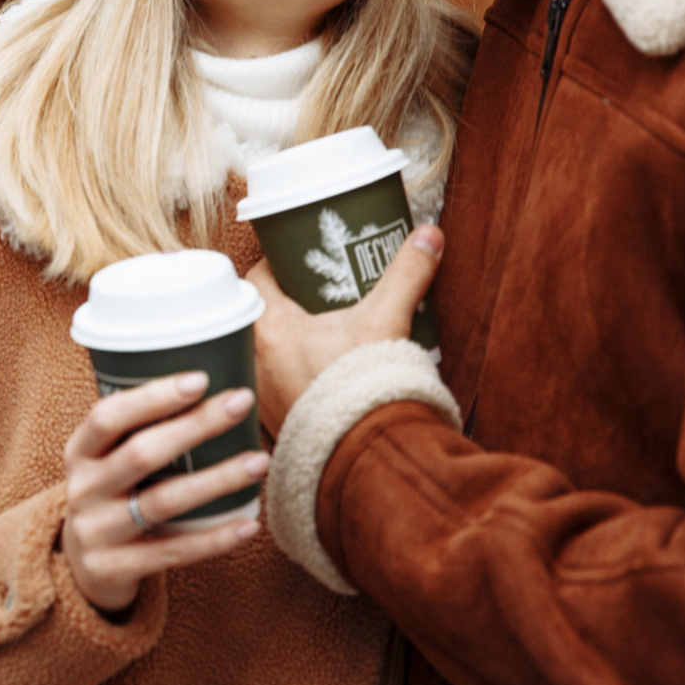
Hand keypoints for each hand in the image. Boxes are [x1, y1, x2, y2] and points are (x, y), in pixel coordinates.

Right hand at [61, 373, 267, 613]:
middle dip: (196, 426)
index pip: (108, 416)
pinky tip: (250, 523)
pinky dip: (215, 538)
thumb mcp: (107, 460)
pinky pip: (174, 551)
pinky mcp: (115, 569)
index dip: (152, 396)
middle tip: (241, 403)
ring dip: (217, 479)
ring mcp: (96, 532)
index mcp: (79, 452)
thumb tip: (212, 376)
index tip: (201, 379)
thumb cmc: (113, 495)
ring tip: (259, 461)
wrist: (82, 568)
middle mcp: (82, 489)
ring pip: (164, 502)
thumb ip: (141, 429)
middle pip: (142, 453)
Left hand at [249, 225, 442, 433]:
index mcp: (271, 329)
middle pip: (255, 316)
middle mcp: (255, 362)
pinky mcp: (273, 422)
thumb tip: (429, 235)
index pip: (257, 280)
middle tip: (306, 295)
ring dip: (276, 342)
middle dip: (277, 304)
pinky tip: (307, 374)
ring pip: (258, 354)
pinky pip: (267, 390)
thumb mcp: (388, 319)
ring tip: (308, 333)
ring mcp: (261, 395)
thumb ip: (407, 274)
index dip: (275, 266)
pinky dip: (281, 378)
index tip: (294, 260)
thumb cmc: (368, 384)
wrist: (371, 450)